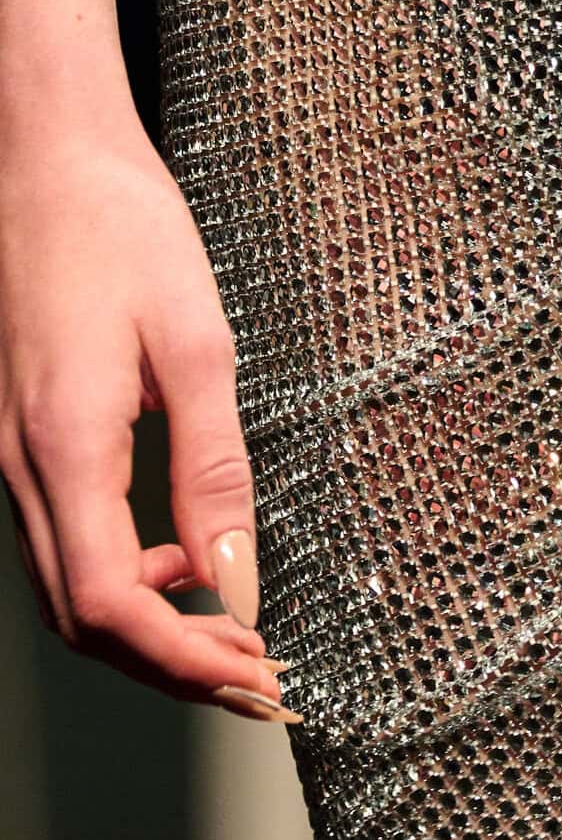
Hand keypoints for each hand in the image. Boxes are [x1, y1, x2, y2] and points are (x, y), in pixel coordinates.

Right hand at [0, 95, 294, 724]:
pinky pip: (65, 542)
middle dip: (171, 667)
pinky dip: (126, 577)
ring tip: (234, 631)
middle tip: (259, 681)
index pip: (113, 607)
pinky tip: (184, 555)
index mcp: (66, 447)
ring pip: (69, 591)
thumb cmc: (121, 228)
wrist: (46, 159)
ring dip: (150, 628)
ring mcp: (13, 457)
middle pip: (84, 622)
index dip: (185, 661)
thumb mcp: (195, 343)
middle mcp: (22, 467)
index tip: (258, 676)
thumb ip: (216, 468)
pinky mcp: (23, 440)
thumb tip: (239, 577)